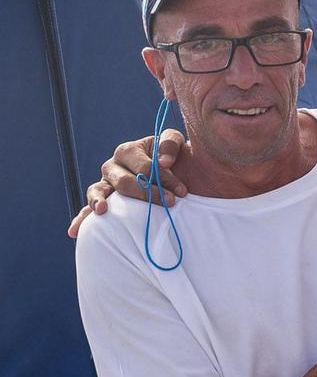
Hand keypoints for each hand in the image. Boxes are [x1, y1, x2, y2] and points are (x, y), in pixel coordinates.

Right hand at [69, 130, 184, 237]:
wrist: (176, 174)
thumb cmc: (175, 159)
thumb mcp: (176, 144)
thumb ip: (170, 144)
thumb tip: (163, 162)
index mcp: (129, 151)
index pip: (144, 167)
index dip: (164, 178)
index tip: (182, 192)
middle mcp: (113, 166)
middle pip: (124, 181)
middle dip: (146, 193)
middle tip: (170, 202)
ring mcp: (105, 184)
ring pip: (98, 191)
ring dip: (100, 200)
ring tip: (103, 209)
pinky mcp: (104, 201)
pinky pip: (88, 208)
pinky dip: (81, 219)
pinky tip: (74, 231)